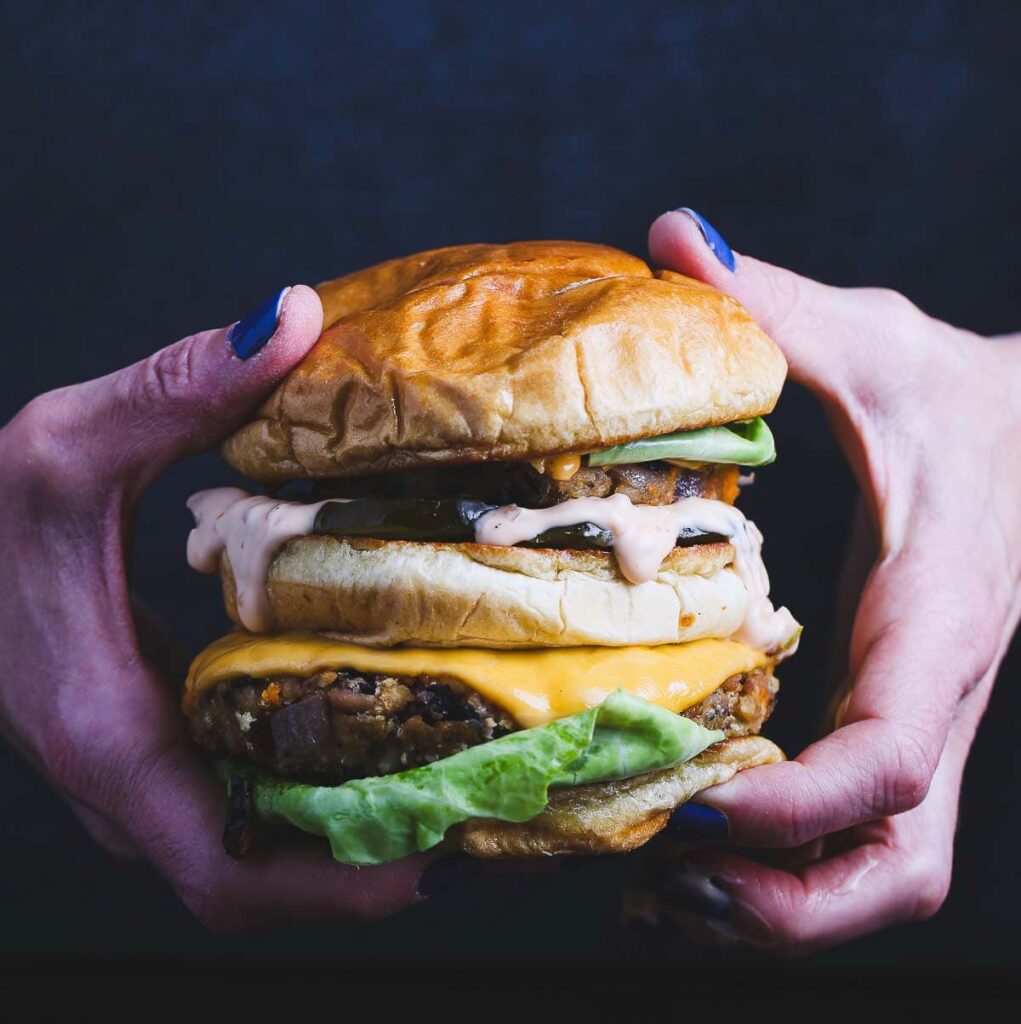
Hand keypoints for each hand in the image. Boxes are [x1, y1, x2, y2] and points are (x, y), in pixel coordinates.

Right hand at [0, 286, 435, 929]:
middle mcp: (133, 775)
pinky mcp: (160, 733)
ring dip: (360, 824)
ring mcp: (147, 761)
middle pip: (266, 870)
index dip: (334, 891)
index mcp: (108, 738)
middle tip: (489, 810)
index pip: (222, 879)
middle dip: (377, 861)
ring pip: (261, 836)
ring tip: (467, 776)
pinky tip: (388, 722)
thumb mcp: (63, 444)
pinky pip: (249, 785)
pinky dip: (321, 776)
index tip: (437, 862)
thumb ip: (177, 388)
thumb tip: (294, 319)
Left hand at [641, 208, 1020, 953]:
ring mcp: (913, 720)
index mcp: (939, 620)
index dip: (796, 810)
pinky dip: (774, 867)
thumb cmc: (963, 397)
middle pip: (897, 869)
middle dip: (787, 907)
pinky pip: (843, 831)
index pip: (888, 761)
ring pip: (878, 873)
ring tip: (652, 897)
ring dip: (774, 908)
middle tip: (660, 891)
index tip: (690, 813)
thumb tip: (677, 239)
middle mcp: (931, 694)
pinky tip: (685, 848)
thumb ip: (783, 307)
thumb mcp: (878, 345)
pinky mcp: (885, 717)